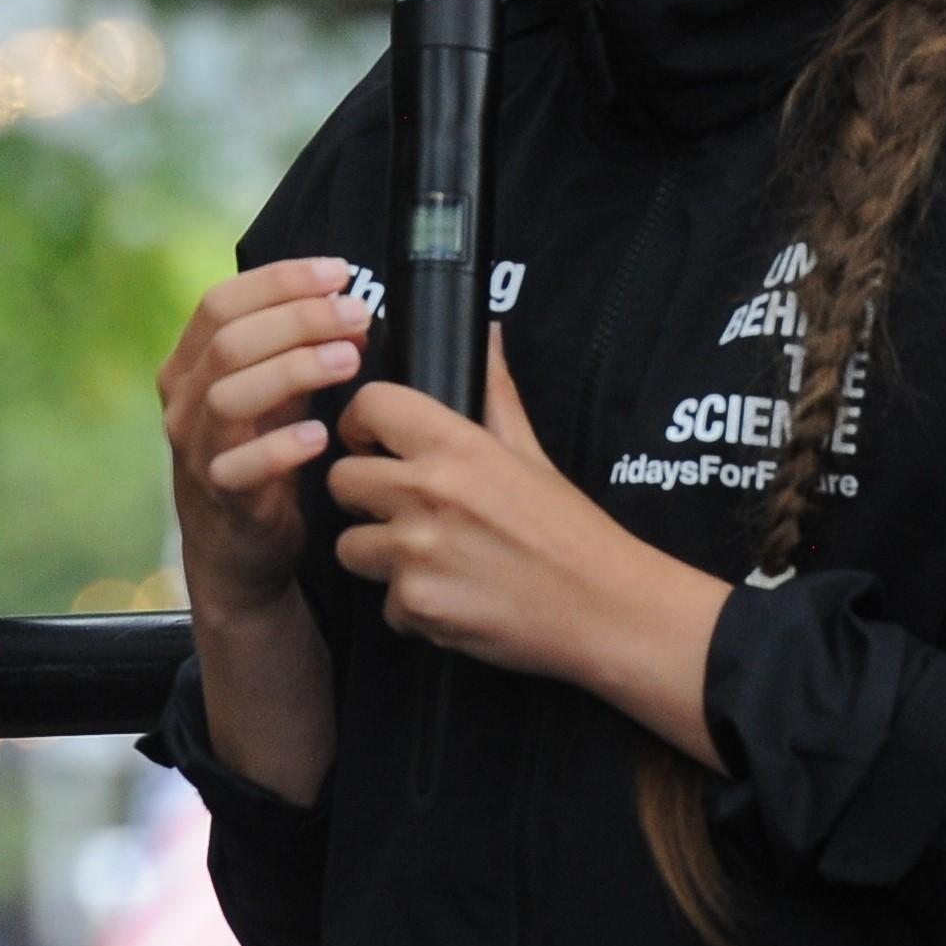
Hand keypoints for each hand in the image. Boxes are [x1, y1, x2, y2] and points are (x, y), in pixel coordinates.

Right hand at [160, 258, 371, 617]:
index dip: (280, 280)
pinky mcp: (218, 495)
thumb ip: (301, 351)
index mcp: (191, 361)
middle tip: (358, 316)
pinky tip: (320, 437)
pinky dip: (280, 448)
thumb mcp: (274, 392)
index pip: (222, 301)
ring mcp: (196, 448)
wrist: (236, 545)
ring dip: (294, 370)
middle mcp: (183, 399)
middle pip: (230, 341)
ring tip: (349, 362)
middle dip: (299, 319)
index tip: (337, 273)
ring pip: (229, 395)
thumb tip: (352, 309)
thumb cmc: (259, 452)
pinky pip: (239, 467)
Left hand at [330, 335, 727, 765]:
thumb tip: (487, 336)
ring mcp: (416, 552)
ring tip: (431, 559)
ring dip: (380, 555)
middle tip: (402, 509)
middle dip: (364, 496)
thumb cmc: (571, 532)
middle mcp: (427, 492)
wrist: (605, 609)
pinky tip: (454, 598)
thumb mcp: (531, 453)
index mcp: (456, 444)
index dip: (362, 423)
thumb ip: (494, 395)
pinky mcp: (416, 606)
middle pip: (340, 479)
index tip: (373, 442)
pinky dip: (412, 607)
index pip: (369, 405)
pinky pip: (385, 603)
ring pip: (350, 546)